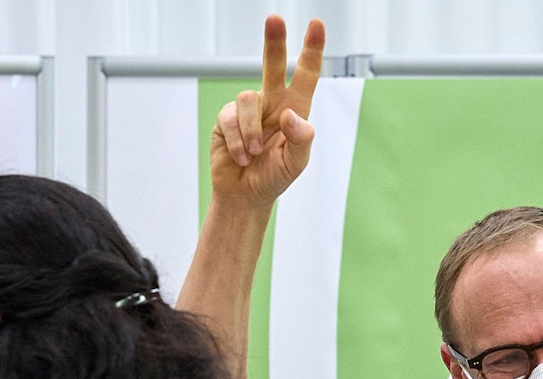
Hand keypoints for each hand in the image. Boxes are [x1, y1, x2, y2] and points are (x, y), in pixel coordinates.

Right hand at [210, 15, 324, 204]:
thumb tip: (291, 115)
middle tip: (274, 18)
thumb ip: (301, 139)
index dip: (312, 50)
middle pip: (273, 65)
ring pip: (248, 99)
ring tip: (253, 153)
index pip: (306, 76)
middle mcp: (272, 103)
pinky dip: (237, 140)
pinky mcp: (227, 118)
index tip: (316, 24)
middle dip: (274, 43)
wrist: (245, 194)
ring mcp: (248, 110)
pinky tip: (241, 156)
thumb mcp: (296, 163)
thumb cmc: (274, 176)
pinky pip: (231, 118)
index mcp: (295, 110)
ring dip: (251, 131)